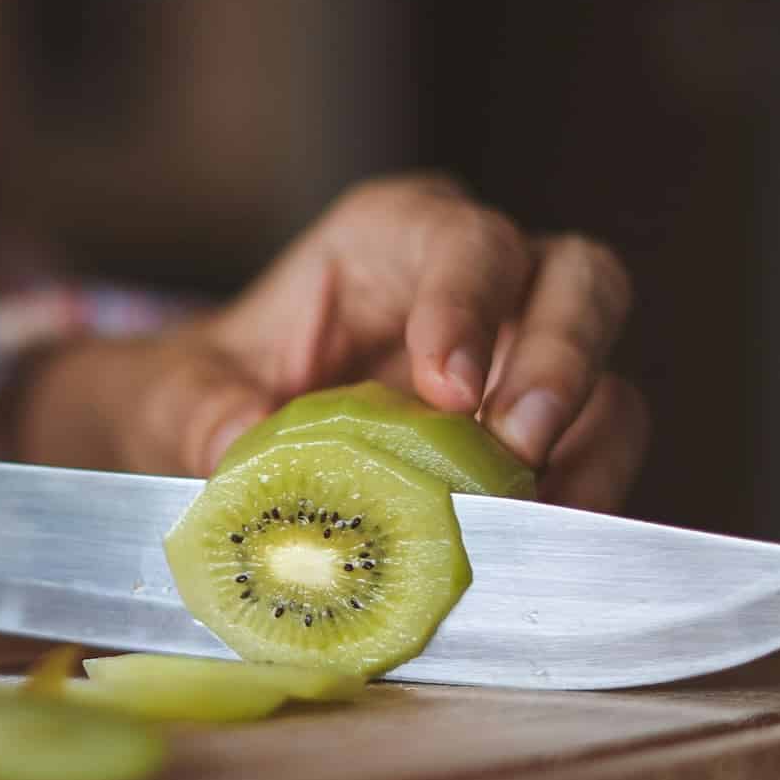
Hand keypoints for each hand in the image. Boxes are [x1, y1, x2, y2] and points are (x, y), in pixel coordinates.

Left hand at [18, 174, 648, 509]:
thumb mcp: (174, 392)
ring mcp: (524, 359)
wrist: (214, 445)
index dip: (469, 302)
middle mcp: (479, 282)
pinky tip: (533, 543)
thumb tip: (241, 445)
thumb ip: (198, 410)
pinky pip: (595, 455)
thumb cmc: (206, 391)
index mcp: (393, 237)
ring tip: (528, 511)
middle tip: (516, 443)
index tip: (449, 386)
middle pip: (576, 282)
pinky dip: (579, 497)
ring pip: (605, 373)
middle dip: (560, 360)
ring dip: (582, 443)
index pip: (463, 242)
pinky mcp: (541, 436)